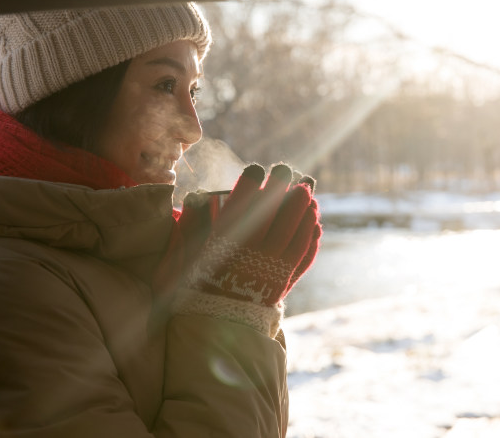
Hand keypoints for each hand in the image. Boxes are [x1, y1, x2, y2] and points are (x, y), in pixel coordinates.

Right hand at [183, 163, 320, 305]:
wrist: (215, 330)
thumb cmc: (195, 291)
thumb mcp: (183, 261)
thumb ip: (190, 228)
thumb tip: (196, 198)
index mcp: (223, 247)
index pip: (240, 207)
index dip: (249, 185)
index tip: (256, 169)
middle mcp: (250, 256)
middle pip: (272, 215)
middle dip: (280, 188)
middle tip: (285, 170)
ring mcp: (271, 269)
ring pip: (293, 233)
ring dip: (302, 208)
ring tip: (306, 189)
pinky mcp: (284, 282)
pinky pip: (303, 255)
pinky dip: (311, 236)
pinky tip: (315, 221)